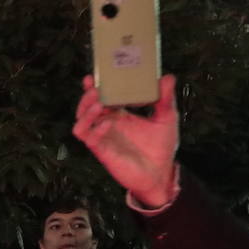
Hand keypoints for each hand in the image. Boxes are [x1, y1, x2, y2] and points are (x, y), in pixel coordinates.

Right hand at [72, 73, 179, 208]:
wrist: (161, 173)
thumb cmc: (161, 146)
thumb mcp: (166, 118)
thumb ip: (165, 99)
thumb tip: (168, 77)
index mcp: (119, 114)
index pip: (101, 98)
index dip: (94, 87)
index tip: (94, 75)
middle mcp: (107, 124)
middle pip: (86, 108)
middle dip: (87, 96)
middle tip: (96, 88)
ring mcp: (103, 138)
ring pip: (81, 123)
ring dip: (86, 112)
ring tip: (98, 103)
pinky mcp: (103, 151)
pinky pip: (89, 139)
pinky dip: (95, 129)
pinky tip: (107, 123)